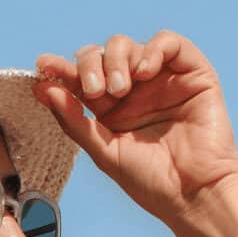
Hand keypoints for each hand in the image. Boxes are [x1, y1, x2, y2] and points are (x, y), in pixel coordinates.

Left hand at [33, 30, 237, 232]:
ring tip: (122, 89)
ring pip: (128, 45)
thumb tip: (44, 90)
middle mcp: (133, 91)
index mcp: (110, 111)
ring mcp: (160, 79)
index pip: (81, 81)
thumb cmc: (151, 182)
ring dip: (117, 60)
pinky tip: (144, 72)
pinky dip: (152, 49)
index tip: (44, 67)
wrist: (193, 194)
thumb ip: (75, 122)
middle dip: (90, 66)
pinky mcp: (190, 72)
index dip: (61, 71)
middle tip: (95, 91)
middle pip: (100, 56)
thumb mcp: (104, 153)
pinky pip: (168, 42)